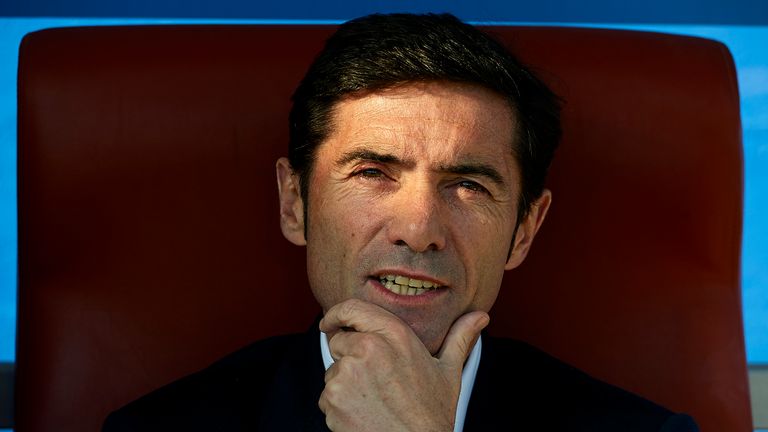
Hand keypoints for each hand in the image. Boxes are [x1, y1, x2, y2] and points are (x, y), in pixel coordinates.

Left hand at [318, 299, 488, 431]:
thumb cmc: (431, 414)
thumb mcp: (449, 372)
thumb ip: (460, 338)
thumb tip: (480, 316)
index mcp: (395, 334)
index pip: (353, 308)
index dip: (337, 314)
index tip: (330, 321)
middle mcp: (369, 346)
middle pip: (340, 341)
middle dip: (349, 358)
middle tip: (374, 382)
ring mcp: (348, 371)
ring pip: (333, 371)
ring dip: (345, 384)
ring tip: (374, 401)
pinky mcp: (333, 396)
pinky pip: (326, 395)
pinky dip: (339, 406)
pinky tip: (363, 414)